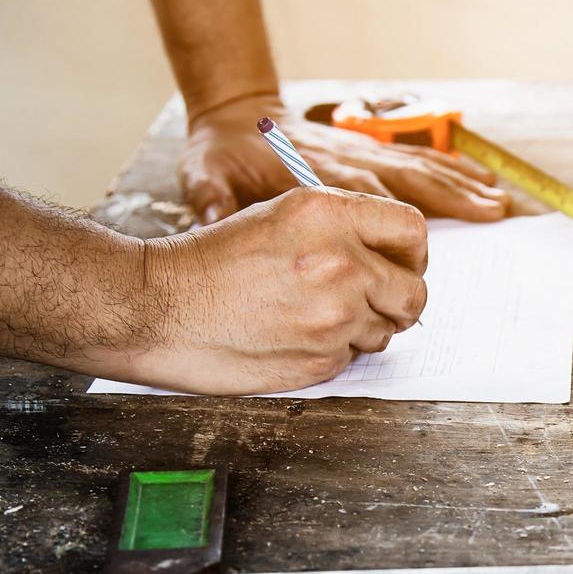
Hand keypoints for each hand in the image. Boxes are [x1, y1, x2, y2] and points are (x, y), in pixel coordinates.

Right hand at [130, 187, 427, 394]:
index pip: (413, 231)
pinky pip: (352, 357)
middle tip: (373, 301)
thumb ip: (343, 229)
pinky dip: (332, 351)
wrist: (158, 307)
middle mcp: (341, 263)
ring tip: (312, 315)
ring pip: (385, 330)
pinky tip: (293, 336)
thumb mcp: (281, 215)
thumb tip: (395, 257)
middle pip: (414, 291)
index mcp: (330, 214)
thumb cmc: (212, 260)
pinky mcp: (323, 358)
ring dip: (362, 327)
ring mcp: (335, 316)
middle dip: (399, 300)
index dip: (413, 254)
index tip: (402, 264)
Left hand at [180, 95, 508, 224]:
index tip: (419, 255)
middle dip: (451, 196)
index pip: (365, 197)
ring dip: (461, 184)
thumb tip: (213, 215)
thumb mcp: (205, 172)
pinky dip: (452, 170)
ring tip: (497, 202)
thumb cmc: (223, 151)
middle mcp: (349, 157)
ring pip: (420, 167)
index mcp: (316, 174)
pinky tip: (481, 183)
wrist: (235, 112)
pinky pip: (418, 160)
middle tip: (490, 213)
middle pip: (408, 179)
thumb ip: (211, 195)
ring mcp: (364, 151)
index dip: (392, 228)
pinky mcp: (370, 150)